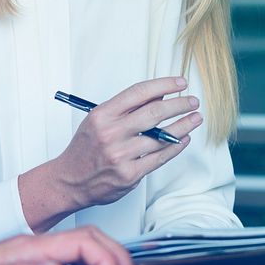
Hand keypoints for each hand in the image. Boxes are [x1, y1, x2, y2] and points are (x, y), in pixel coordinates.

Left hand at [0, 226, 139, 264]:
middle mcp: (32, 246)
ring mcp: (32, 253)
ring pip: (84, 245)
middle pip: (90, 239)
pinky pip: (73, 255)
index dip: (106, 262)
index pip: (80, 243)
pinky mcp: (29, 262)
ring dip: (111, 260)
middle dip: (119, 259)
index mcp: (26, 247)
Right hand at [19, 77, 200, 230]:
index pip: (139, 92)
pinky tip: (183, 138)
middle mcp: (111, 133)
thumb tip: (159, 94)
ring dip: (183, 126)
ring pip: (161, 137)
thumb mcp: (99, 120)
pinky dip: (175, 146)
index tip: (180, 83)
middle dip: (179, 104)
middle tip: (192, 101)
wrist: (69, 181)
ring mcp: (121, 155)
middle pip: (154, 113)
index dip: (164, 85)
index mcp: (102, 115)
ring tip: (195, 118)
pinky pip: (160, 157)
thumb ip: (127, 108)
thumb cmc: (86, 148)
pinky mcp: (129, 174)